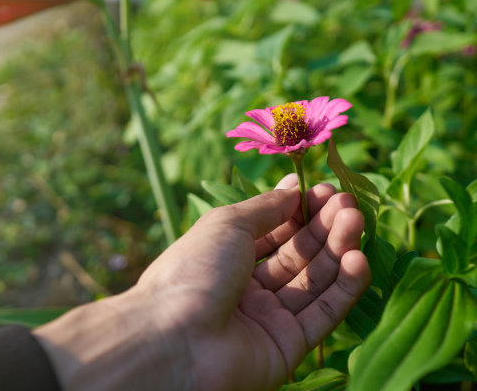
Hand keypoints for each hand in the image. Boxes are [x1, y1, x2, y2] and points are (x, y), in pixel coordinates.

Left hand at [34, 175, 370, 390]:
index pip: (273, 231)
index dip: (299, 210)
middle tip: (348, 202)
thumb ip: (265, 208)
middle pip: (296, 254)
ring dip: (338, 250)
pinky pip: (322, 313)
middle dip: (323, 226)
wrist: (175, 340)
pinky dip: (343, 287)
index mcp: (226, 257)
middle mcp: (247, 287)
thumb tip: (292, 188)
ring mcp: (268, 318)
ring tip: (356, 220)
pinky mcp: (288, 346)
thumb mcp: (226, 224)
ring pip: (313, 281)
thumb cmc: (194, 270)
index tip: (324, 188)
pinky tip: (357, 259)